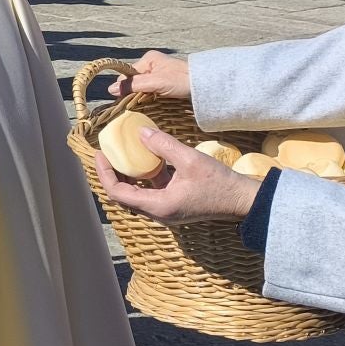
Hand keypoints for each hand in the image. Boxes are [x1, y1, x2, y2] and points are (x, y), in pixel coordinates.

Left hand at [95, 128, 262, 224]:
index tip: (100, 154)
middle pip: (123, 196)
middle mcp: (159, 213)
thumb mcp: (190, 160)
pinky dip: (143, 178)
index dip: (105, 173)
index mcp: (158, 206)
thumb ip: (163, 145)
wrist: (244, 201)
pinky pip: (150, 193)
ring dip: (127, 176)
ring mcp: (166, 211)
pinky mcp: (174, 206)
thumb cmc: (220, 183)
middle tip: (107, 154)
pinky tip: (146, 160)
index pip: (118, 193)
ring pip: (136, 195)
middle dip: (112, 175)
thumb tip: (140, 132)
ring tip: (121, 155)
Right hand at [109, 50, 190, 101]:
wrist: (205, 84)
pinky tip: (154, 102)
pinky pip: (151, 89)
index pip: (127, 75)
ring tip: (148, 103)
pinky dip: (151, 96)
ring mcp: (159, 72)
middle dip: (134, 92)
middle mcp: (152, 63)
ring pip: (142, 86)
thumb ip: (133, 85)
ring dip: (143, 95)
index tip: (127, 100)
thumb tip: (110, 89)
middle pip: (134, 81)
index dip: (125, 87)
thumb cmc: (181, 80)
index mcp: (148, 59)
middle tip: (140, 102)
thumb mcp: (155, 82)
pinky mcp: (166, 81)